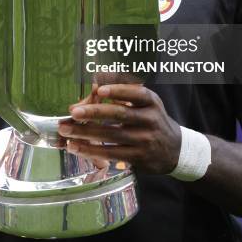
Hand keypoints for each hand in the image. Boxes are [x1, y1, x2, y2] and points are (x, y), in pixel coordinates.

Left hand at [58, 84, 181, 173]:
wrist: (175, 149)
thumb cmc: (152, 119)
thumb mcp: (147, 102)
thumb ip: (125, 92)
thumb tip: (95, 83)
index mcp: (151, 101)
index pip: (135, 93)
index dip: (117, 90)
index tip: (99, 89)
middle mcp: (150, 119)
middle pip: (120, 114)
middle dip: (94, 113)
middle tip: (73, 112)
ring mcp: (145, 140)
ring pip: (112, 135)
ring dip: (86, 133)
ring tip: (66, 130)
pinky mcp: (139, 158)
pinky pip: (112, 153)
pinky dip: (92, 150)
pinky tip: (76, 147)